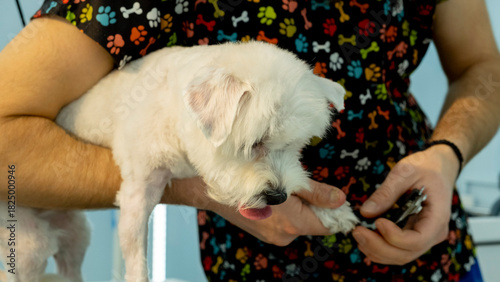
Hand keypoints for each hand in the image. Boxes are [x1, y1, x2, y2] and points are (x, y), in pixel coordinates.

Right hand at [164, 177, 345, 245]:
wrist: (212, 184)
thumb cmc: (249, 174)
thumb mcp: (288, 177)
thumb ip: (316, 192)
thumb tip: (340, 199)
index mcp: (293, 222)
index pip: (327, 225)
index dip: (334, 211)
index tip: (334, 197)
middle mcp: (283, 235)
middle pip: (312, 222)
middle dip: (312, 205)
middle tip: (302, 184)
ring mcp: (271, 236)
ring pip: (298, 222)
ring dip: (298, 206)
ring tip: (284, 186)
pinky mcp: (262, 232)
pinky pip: (284, 223)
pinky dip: (285, 210)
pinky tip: (273, 194)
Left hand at [352, 145, 458, 264]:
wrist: (439, 167)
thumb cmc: (426, 166)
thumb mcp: (405, 171)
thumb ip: (386, 192)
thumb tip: (366, 212)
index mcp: (438, 217)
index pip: (417, 240)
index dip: (394, 237)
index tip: (377, 221)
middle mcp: (433, 233)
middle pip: (405, 253)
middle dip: (378, 246)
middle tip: (357, 231)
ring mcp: (424, 237)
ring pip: (399, 256)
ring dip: (375, 250)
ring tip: (358, 233)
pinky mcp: (413, 237)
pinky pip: (397, 250)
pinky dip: (378, 248)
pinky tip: (365, 237)